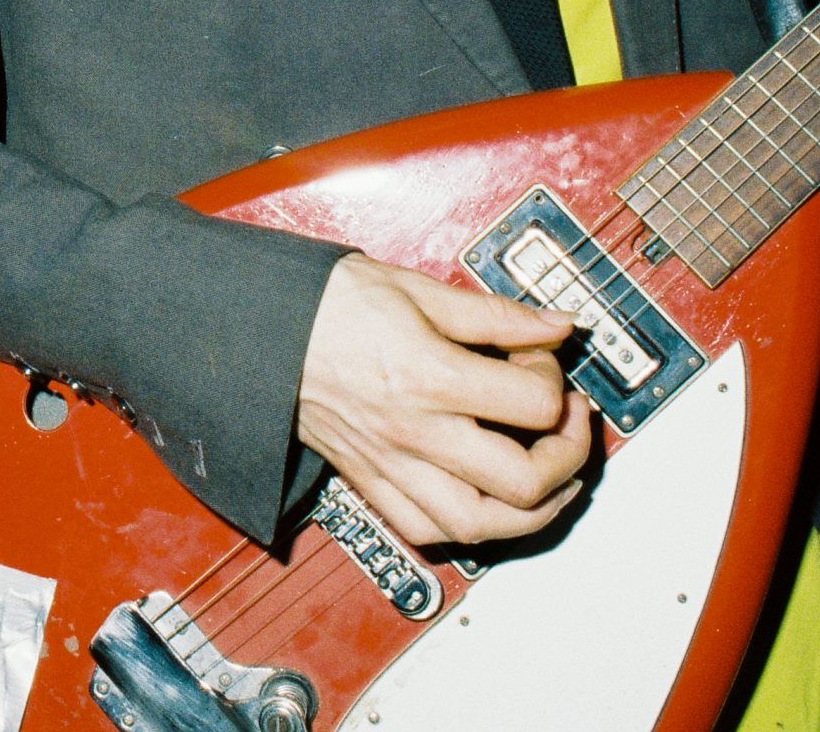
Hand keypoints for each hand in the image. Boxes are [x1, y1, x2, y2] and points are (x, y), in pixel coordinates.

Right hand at [297, 255, 592, 547]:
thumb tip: (555, 325)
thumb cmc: (322, 302)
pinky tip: (487, 501)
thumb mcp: (413, 287)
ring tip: (552, 482)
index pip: (532, 405)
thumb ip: (493, 314)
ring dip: (533, 512)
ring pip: (479, 526)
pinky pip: (424, 531)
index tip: (540, 357)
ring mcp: (388, 464)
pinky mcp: (368, 479)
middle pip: (522, 481)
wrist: (252, 328)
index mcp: (427, 375)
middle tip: (567, 423)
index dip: (554, 378)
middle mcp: (412, 431)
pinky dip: (468, 529)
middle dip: (568, 455)